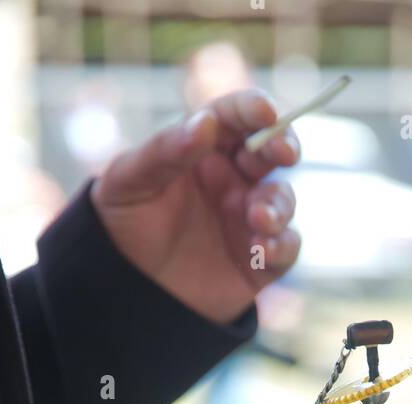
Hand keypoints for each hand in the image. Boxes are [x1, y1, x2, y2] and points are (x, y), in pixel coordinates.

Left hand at [91, 89, 300, 324]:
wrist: (128, 287)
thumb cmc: (126, 221)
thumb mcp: (129, 180)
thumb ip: (165, 150)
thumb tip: (206, 123)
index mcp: (203, 148)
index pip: (234, 116)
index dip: (253, 108)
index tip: (265, 111)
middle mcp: (233, 178)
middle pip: (272, 150)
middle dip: (284, 146)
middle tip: (283, 153)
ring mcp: (250, 218)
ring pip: (283, 199)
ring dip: (277, 204)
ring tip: (257, 218)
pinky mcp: (260, 260)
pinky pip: (286, 248)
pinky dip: (281, 246)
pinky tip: (262, 249)